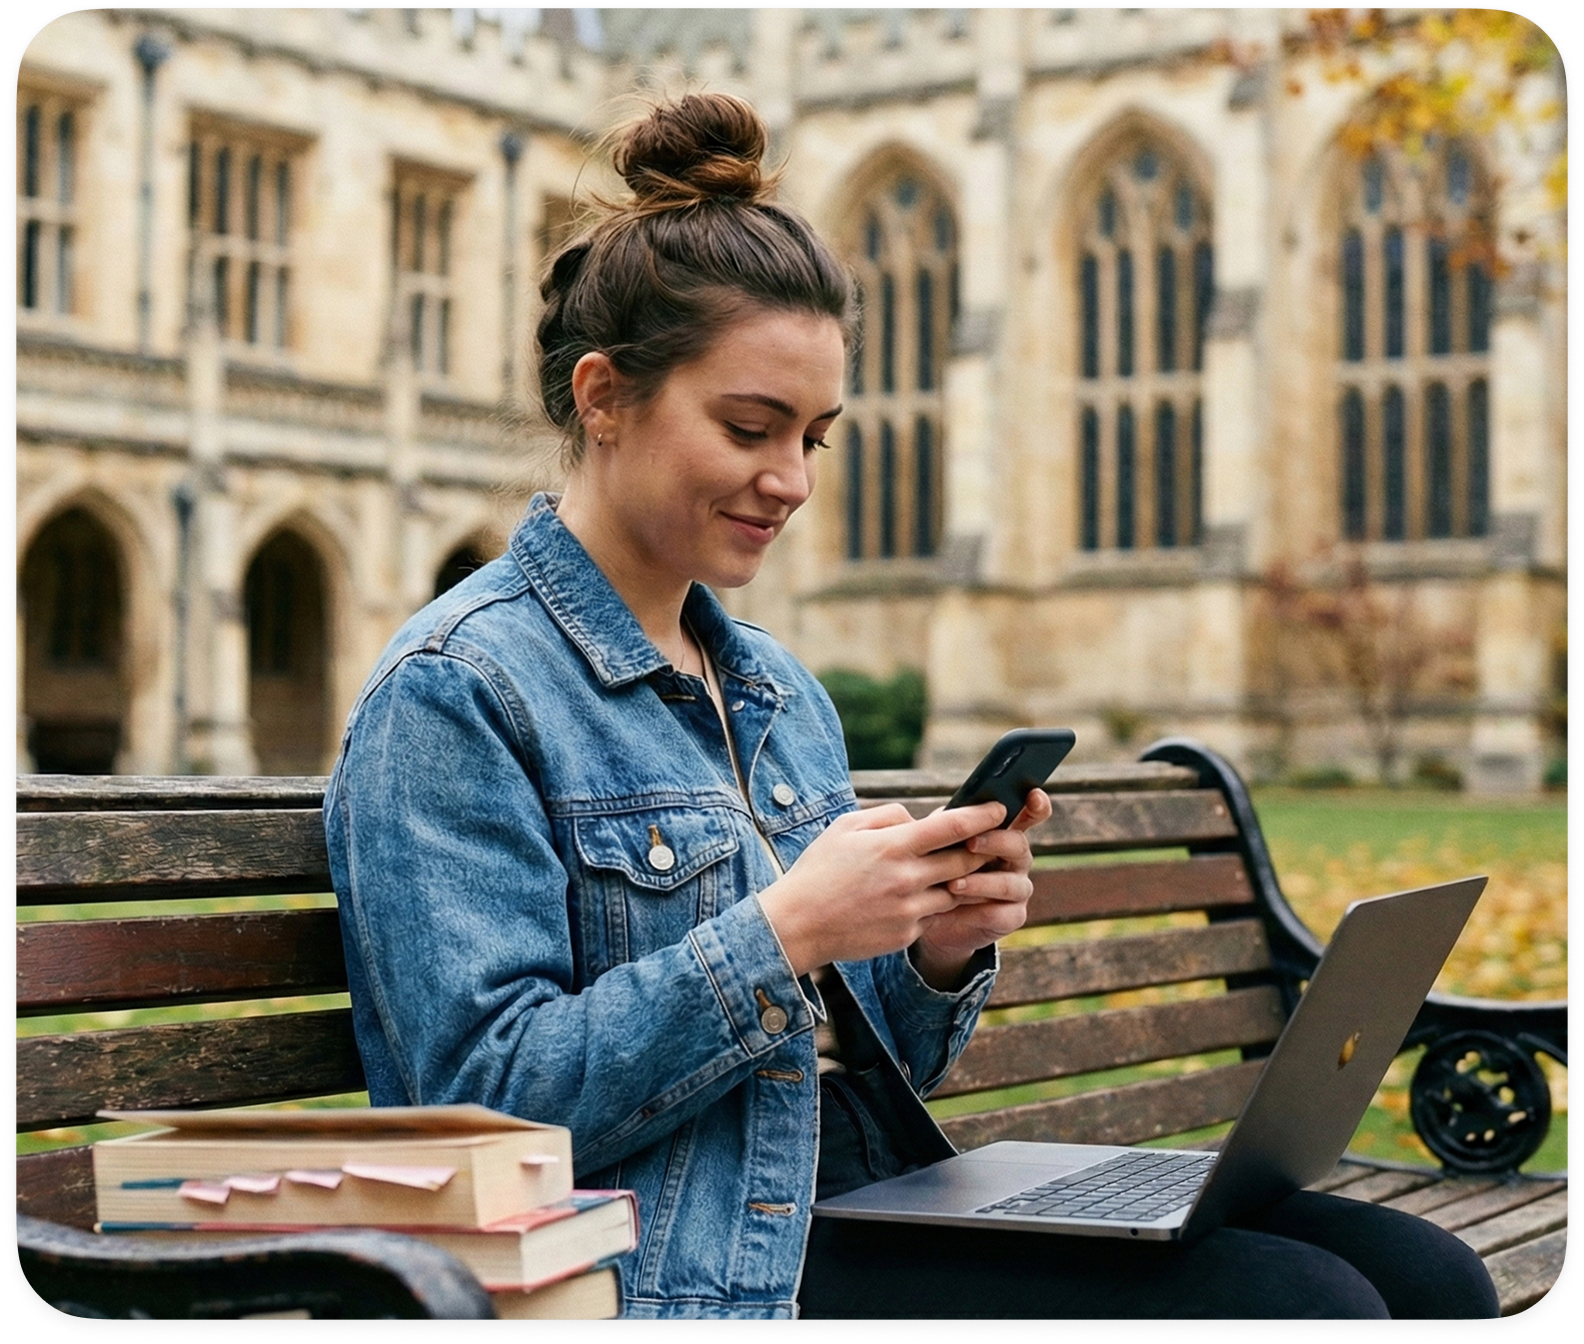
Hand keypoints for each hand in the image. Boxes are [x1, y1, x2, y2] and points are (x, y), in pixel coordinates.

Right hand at [757, 800, 1007, 976]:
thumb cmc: (819, 869)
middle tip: (993, 838)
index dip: (982, 815)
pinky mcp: (907, 934)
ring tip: (964, 867)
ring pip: (957, 890)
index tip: (998, 808)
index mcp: (892, 846)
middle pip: (966, 859)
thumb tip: (920, 819)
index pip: (952, 826)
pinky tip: (929, 895)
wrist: (797, 925)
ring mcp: (909, 910)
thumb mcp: (845, 827)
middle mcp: (907, 878)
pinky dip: (938, 903)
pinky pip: (936, 914)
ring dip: (964, 878)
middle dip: (984, 847)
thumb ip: (887, 815)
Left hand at [910, 787, 1052, 988]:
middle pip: (1019, 845)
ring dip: (982, 883)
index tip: (1033, 795)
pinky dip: (976, 912)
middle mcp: (1016, 859)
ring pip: (1010, 884)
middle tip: (970, 843)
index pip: (1029, 814)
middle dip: (996, 842)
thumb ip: (939, 827)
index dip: (1036, 804)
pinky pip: (1002, 914)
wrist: (931, 915)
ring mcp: (1017, 889)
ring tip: (953, 884)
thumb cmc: (936, 869)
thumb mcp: (935, 844)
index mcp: (1003, 833)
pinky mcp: (1011, 917)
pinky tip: (952, 911)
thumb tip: (922, 814)